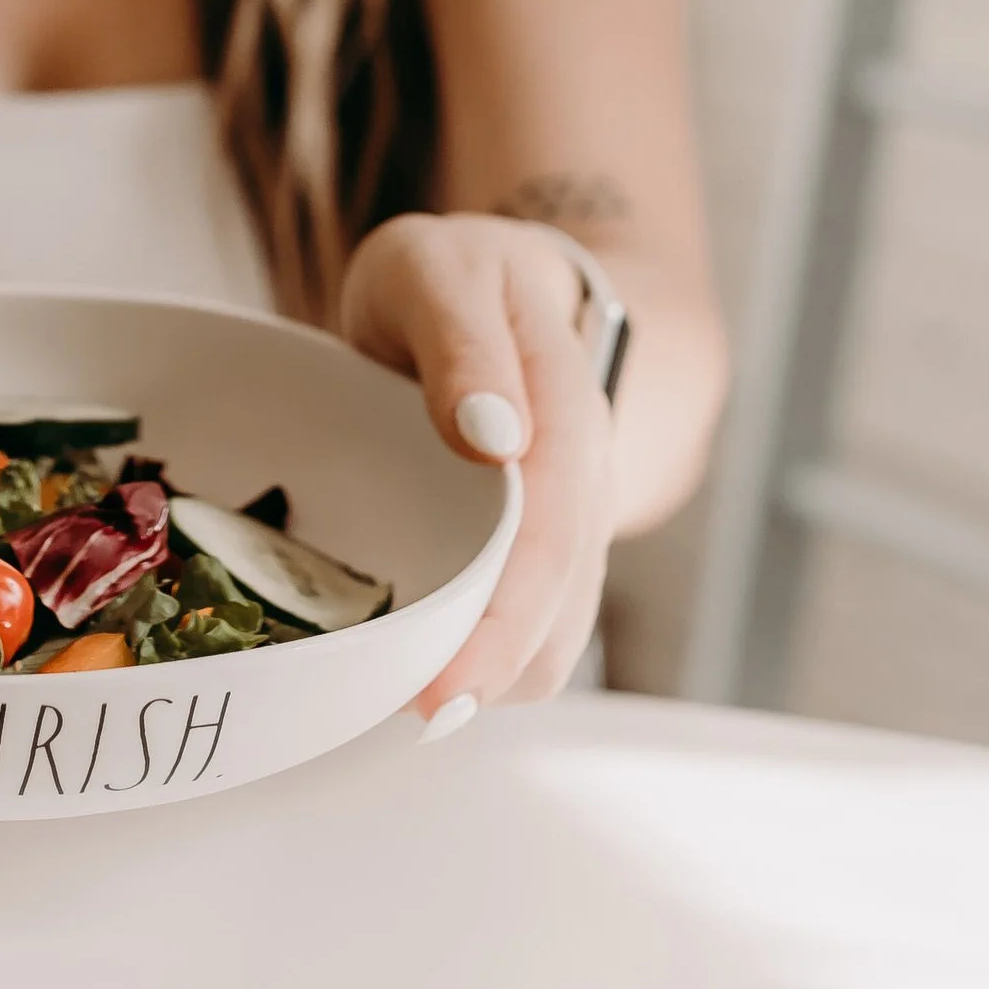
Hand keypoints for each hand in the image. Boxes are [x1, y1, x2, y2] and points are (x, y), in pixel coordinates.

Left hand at [338, 211, 615, 719]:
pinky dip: (485, 661)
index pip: (549, 538)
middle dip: (493, 672)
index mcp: (565, 415)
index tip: (439, 686)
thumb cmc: (459, 275)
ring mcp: (568, 522)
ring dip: (493, 679)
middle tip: (411, 716)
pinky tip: (421, 670)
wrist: (508, 280)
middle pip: (560, 606)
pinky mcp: (540, 548)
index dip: (501, 623)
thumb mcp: (438, 273)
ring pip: (555, 633)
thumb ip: (462, 342)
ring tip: (407, 704)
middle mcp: (582, 482)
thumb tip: (494, 436)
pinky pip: (530, 626)